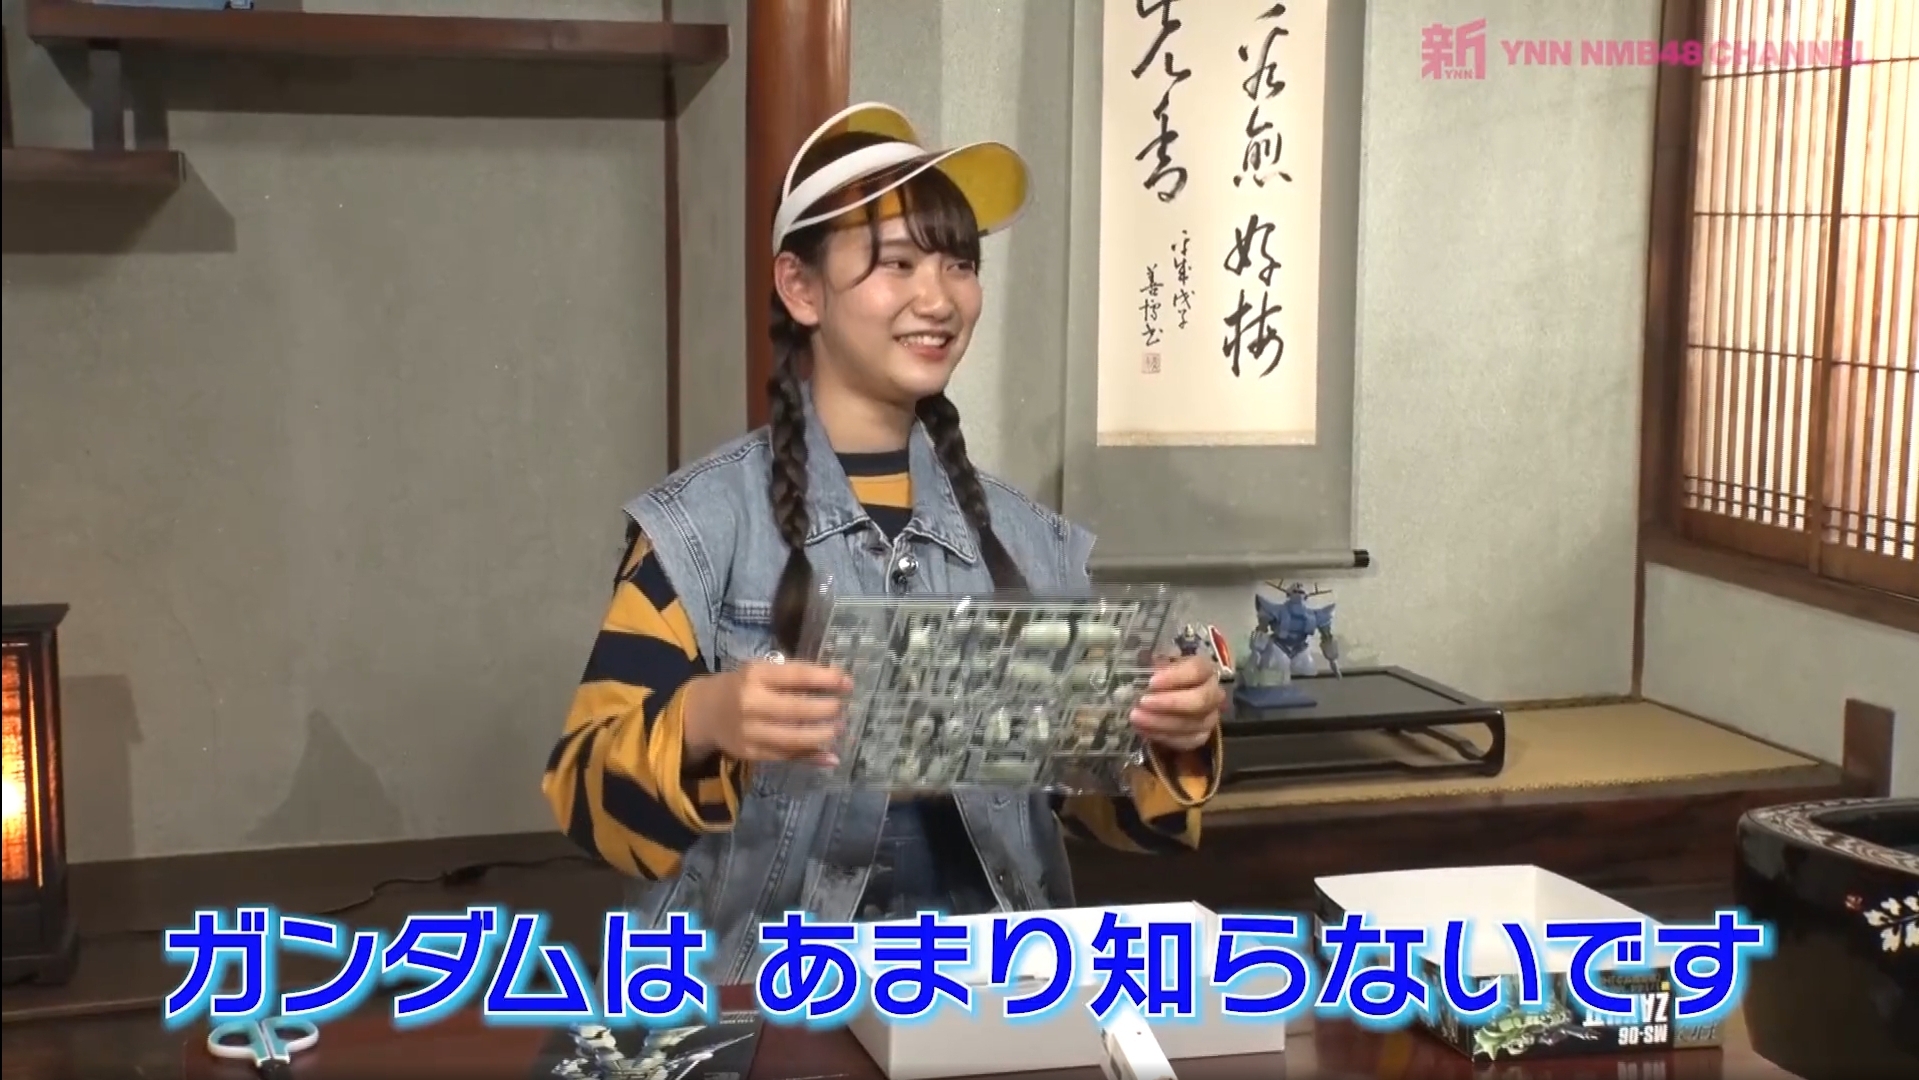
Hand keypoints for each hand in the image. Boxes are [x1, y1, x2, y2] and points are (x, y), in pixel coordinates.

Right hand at [683, 658, 850, 765]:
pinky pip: (786, 757)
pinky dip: (811, 757)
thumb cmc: (744, 686)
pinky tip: (830, 755)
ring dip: (822, 735)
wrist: (705, 712)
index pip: (797, 676)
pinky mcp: (751, 753)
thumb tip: (840, 682)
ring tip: (838, 729)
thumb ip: (795, 676)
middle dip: (826, 710)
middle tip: (843, 709)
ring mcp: (750, 731)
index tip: (848, 683)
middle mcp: (751, 703)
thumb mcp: (763, 671)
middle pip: (797, 709)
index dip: (826, 680)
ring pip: (793, 738)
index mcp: (756, 675)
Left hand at [1130, 654, 1221, 751]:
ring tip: (1136, 718)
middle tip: (1142, 702)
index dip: (1175, 677)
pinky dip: (1163, 736)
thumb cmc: (1162, 676)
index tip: (1151, 682)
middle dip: (1169, 703)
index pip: (1197, 670)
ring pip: (1192, 724)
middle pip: (1200, 700)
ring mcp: (1210, 717)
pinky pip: (1186, 741)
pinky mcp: (1201, 736)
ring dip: (1161, 722)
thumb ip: (1153, 665)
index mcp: (1205, 669)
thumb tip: (1140, 669)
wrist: (1167, 697)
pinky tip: (1143, 730)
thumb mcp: (1157, 665)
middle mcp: (1214, 693)